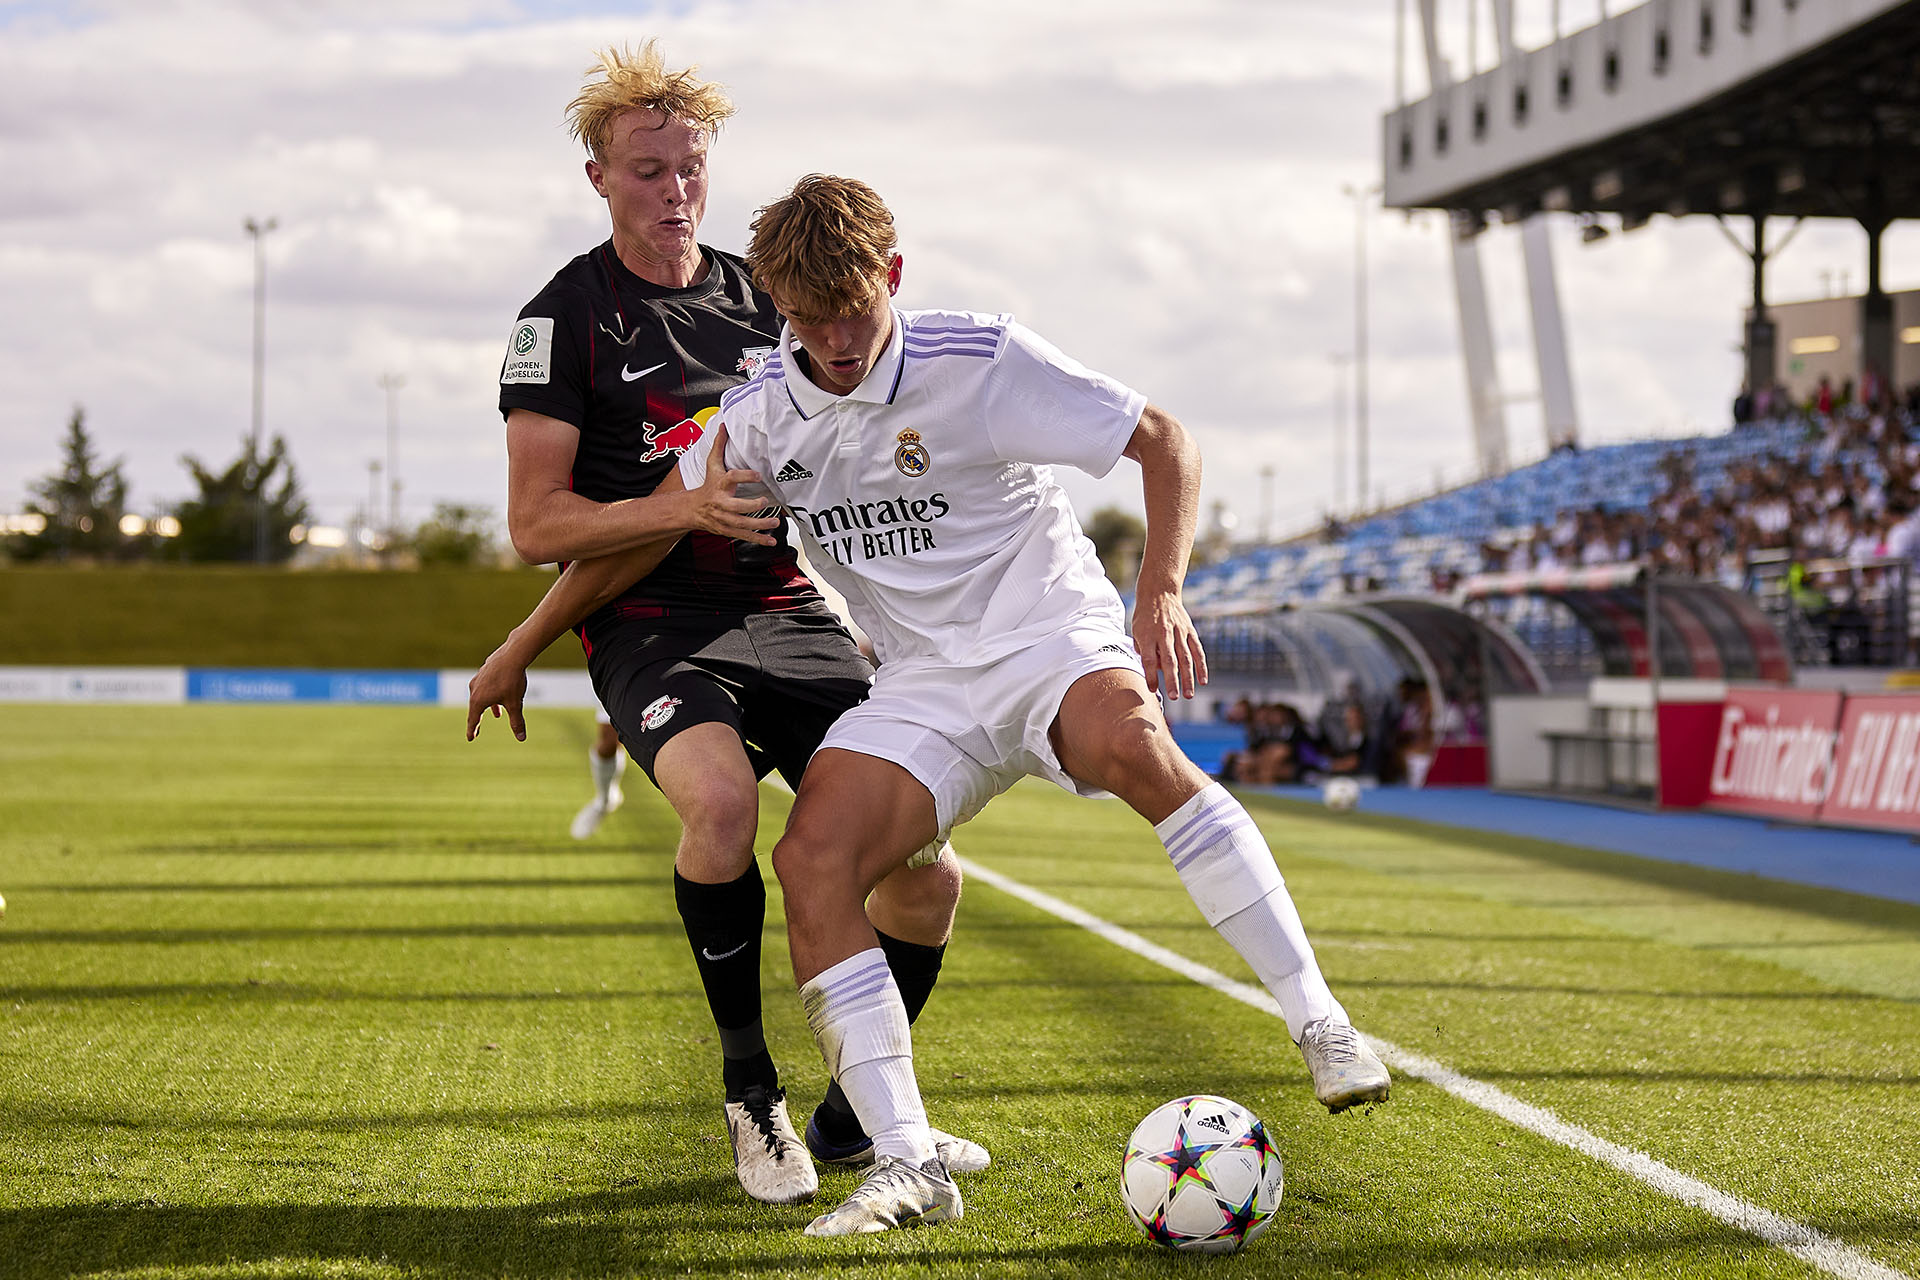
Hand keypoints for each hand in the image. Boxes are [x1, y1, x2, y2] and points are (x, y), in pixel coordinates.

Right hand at [467, 642, 530, 741]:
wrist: (513, 655)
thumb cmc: (512, 680)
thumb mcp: (515, 704)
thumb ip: (517, 722)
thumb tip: (521, 738)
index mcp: (478, 700)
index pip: (473, 719)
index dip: (472, 730)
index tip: (470, 738)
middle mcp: (474, 689)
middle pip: (475, 708)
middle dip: (478, 719)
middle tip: (476, 730)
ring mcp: (479, 678)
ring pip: (482, 695)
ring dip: (488, 706)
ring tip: (498, 714)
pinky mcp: (485, 670)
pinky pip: (486, 685)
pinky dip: (492, 693)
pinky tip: (500, 693)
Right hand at [684, 423, 778, 545]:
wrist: (692, 510)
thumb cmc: (707, 485)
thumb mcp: (711, 465)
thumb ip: (719, 446)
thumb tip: (724, 425)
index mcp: (719, 485)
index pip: (731, 478)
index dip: (744, 476)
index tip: (758, 475)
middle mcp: (721, 503)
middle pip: (736, 507)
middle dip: (751, 506)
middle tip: (765, 502)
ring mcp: (725, 519)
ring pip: (742, 524)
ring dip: (760, 524)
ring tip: (775, 522)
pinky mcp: (728, 530)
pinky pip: (744, 536)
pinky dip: (759, 540)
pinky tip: (771, 541)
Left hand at [1133, 589, 1207, 700]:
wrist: (1159, 592)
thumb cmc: (1145, 616)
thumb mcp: (1135, 630)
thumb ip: (1142, 650)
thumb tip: (1151, 669)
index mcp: (1147, 636)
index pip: (1148, 660)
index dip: (1150, 676)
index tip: (1152, 689)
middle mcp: (1164, 634)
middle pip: (1169, 661)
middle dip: (1172, 680)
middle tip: (1174, 697)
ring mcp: (1178, 632)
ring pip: (1185, 658)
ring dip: (1188, 678)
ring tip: (1188, 695)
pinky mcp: (1189, 631)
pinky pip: (1197, 650)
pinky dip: (1201, 666)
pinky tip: (1203, 680)